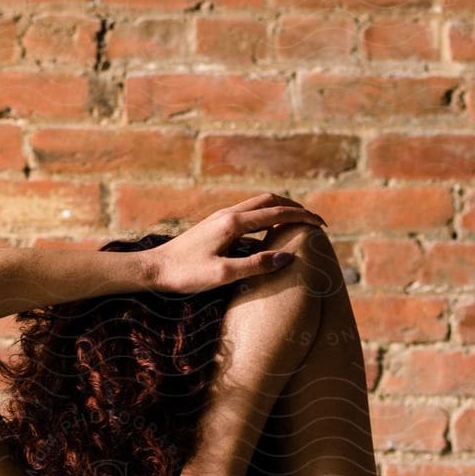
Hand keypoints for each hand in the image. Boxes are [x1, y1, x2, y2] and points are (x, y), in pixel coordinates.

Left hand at [147, 191, 325, 297]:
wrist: (152, 269)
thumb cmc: (185, 274)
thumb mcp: (222, 275)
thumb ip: (256, 265)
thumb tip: (287, 257)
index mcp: (233, 223)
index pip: (277, 213)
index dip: (302, 217)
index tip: (322, 225)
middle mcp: (228, 214)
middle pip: (270, 200)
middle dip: (294, 207)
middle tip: (313, 221)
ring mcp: (220, 218)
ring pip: (258, 205)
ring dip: (280, 211)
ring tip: (296, 225)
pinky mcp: (214, 226)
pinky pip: (248, 215)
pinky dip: (266, 219)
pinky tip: (268, 236)